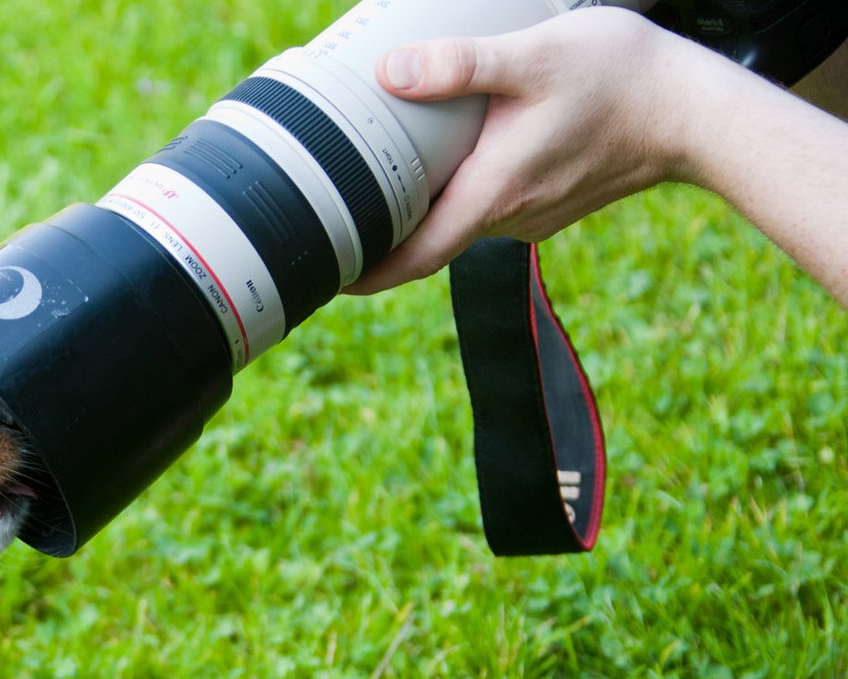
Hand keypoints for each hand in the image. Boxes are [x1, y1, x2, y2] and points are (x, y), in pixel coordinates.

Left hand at [345, 9, 712, 295]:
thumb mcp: (534, 57)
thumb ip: (461, 65)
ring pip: (458, 219)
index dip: (365, 274)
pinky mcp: (546, 201)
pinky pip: (488, 202)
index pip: (413, 258)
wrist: (697, 111)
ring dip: (423, 203)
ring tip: (381, 169)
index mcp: (492, 195)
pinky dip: (460, 188)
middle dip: (382, 230)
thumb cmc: (622, 79)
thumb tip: (391, 72)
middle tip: (335, 209)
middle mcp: (507, 217)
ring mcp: (529, 214)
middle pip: (427, 238)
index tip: (327, 274)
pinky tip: (449, 153)